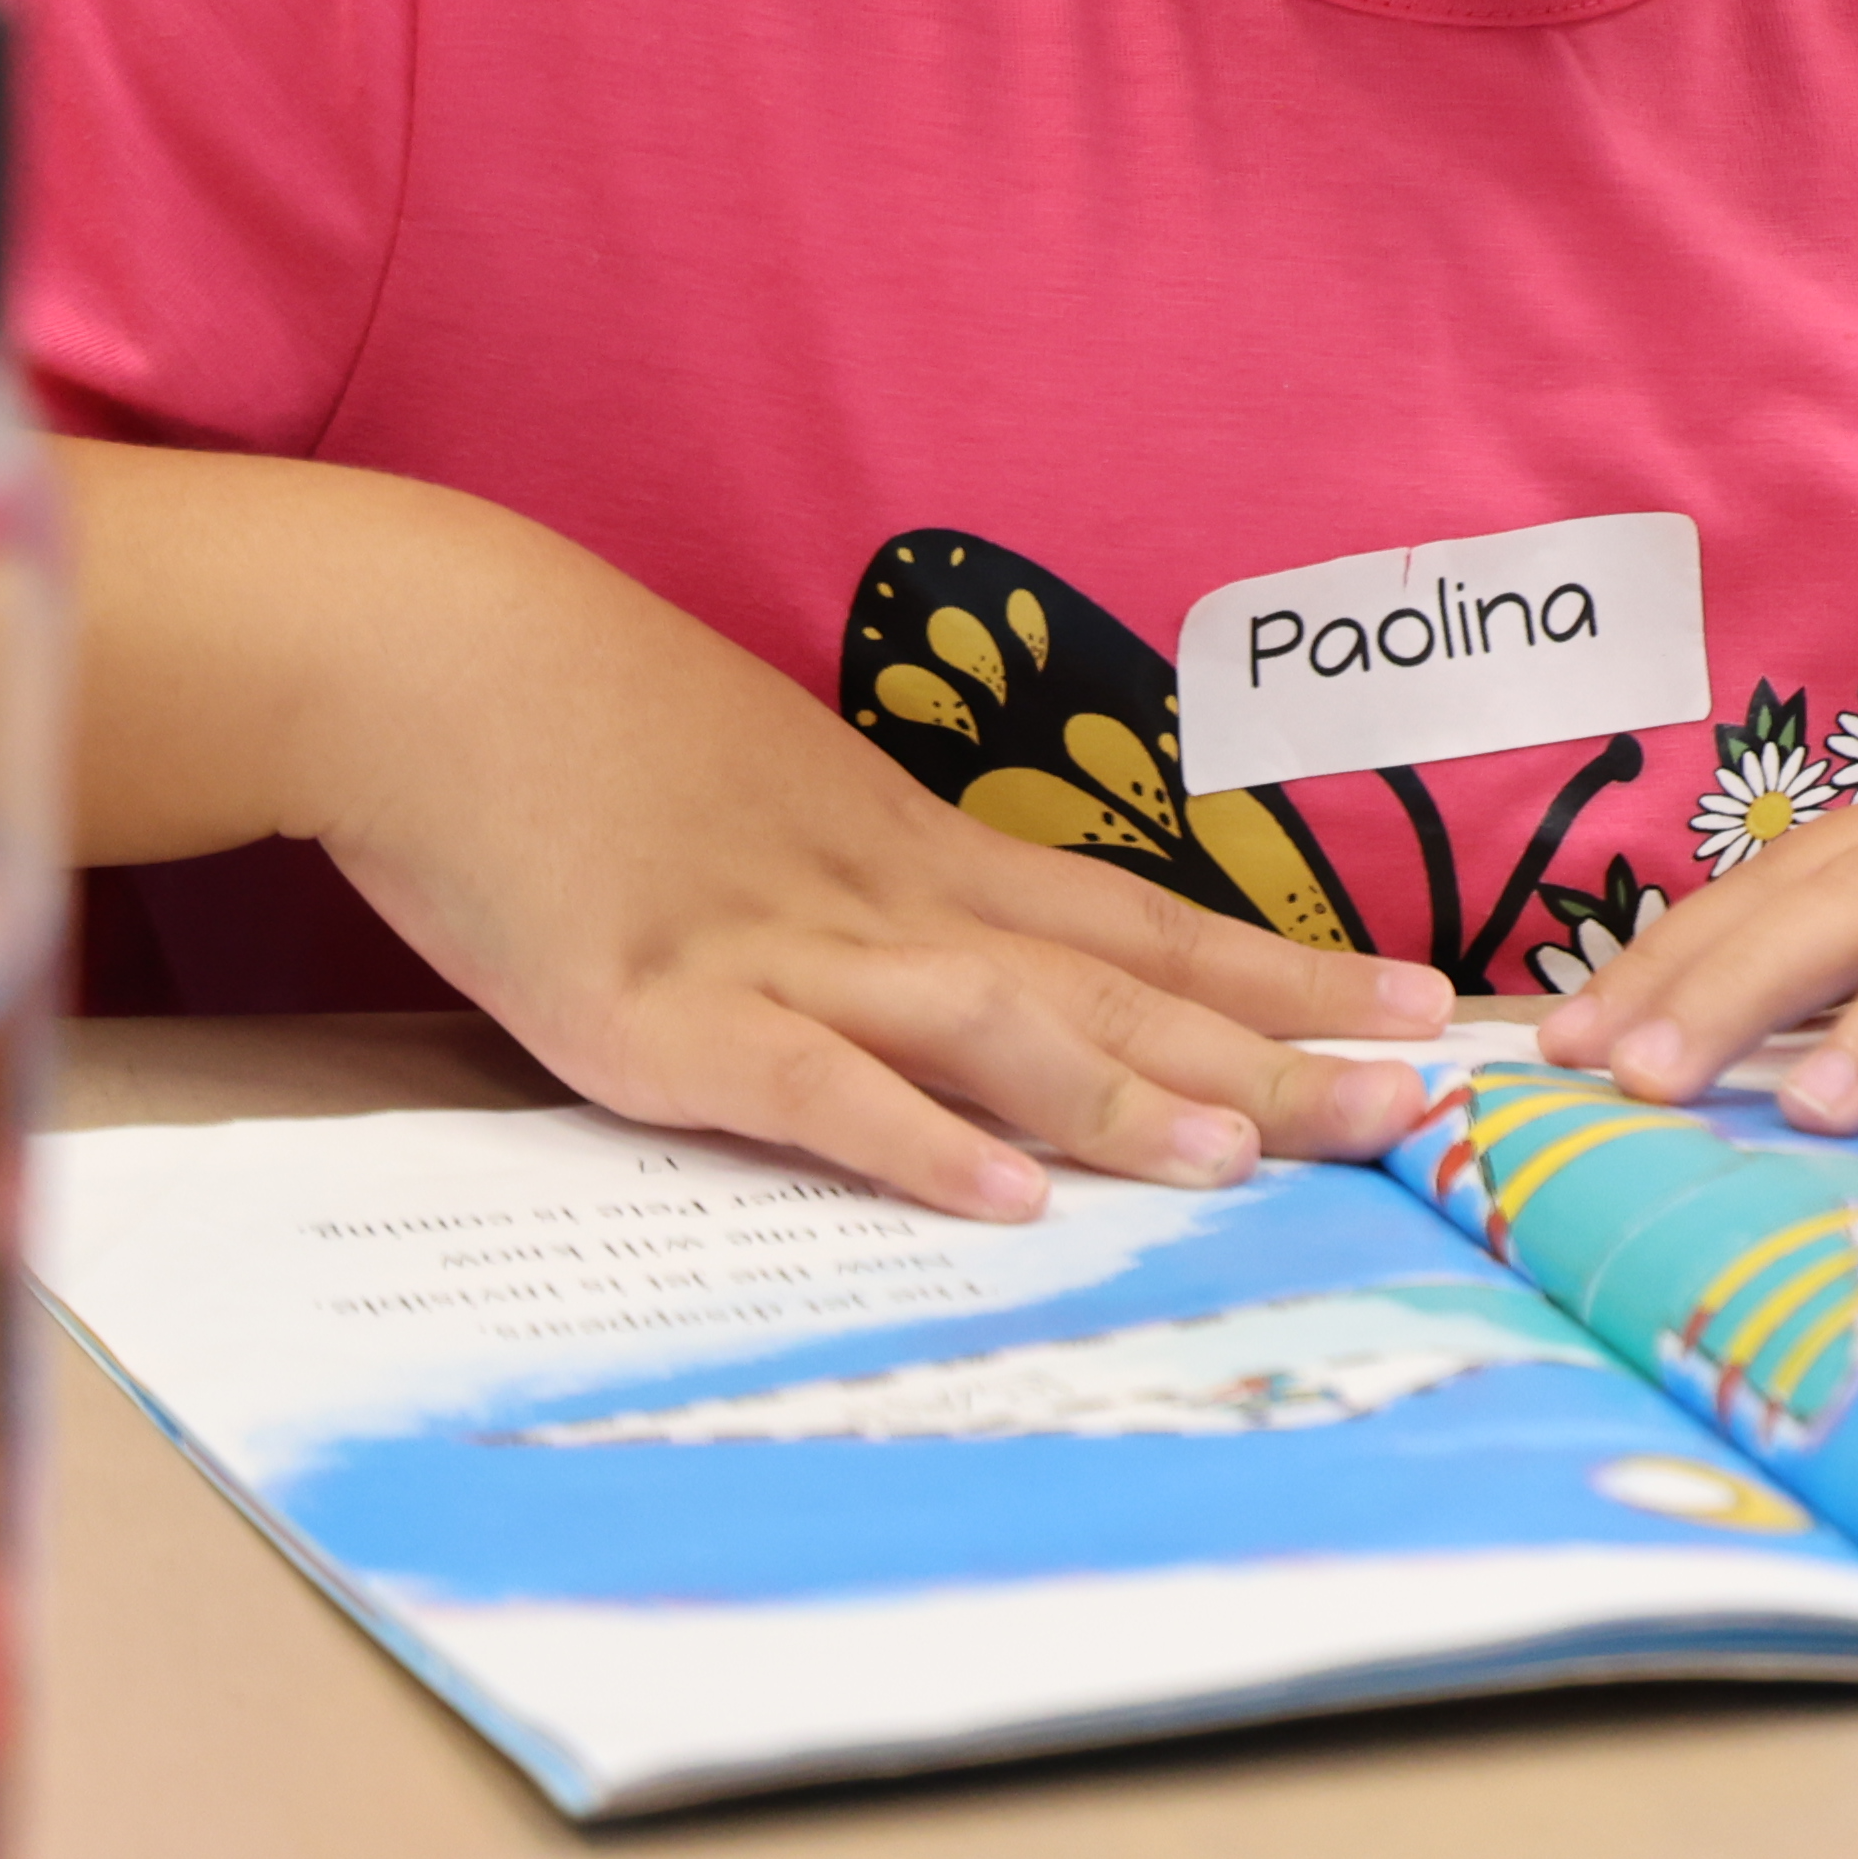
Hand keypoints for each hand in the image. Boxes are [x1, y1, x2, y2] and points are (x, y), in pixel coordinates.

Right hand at [70, 443, 1453, 1221]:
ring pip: (994, 1027)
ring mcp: (780, 951)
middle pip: (1111, 984)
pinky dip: (917, 1142)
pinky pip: (816, 1086)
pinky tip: (1006, 1198)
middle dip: (1270, 1052)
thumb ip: (859, 882)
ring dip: (1124, 1095)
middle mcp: (884, 897)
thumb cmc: (590, 728)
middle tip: (1417, 1106)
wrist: (438, 660)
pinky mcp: (664, 1012)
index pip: (1142, 922)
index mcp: (915, 850)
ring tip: (1247, 1157)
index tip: (1419, 1009)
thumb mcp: (767, 796)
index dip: (1285, 971)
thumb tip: (946, 952)